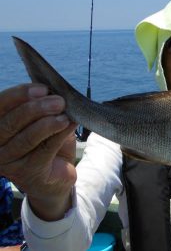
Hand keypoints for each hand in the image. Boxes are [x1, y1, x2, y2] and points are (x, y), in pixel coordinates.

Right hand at [0, 84, 77, 219]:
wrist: (56, 175)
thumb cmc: (47, 142)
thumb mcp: (42, 120)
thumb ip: (43, 107)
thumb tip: (53, 92)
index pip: (0, 106)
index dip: (20, 95)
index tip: (42, 88)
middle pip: (10, 123)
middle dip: (36, 108)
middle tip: (59, 101)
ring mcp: (9, 161)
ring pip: (27, 138)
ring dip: (48, 123)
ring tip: (65, 115)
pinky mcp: (28, 172)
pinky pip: (45, 150)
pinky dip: (59, 134)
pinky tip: (70, 125)